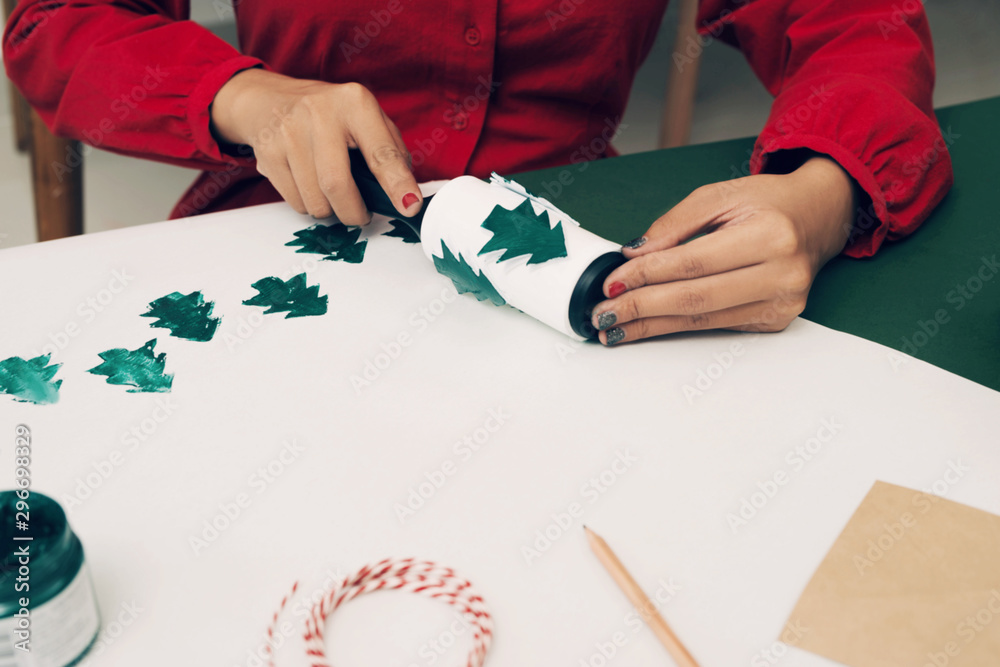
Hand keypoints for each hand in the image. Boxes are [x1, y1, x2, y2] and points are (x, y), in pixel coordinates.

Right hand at [210, 68, 420, 223]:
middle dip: (353, 213)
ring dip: (329, 210)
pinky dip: (308, 205)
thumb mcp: (365, 118)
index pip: (381, 152)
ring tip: (331, 193)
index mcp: (355, 103)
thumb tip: (405, 193)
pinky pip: (295, 201)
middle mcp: (320, 113)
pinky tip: (309, 184)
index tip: (410, 207)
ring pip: (315, 201)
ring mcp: (289, 132)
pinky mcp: (268, 152)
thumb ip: (390, 151)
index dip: (397, 184)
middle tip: (359, 215)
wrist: (268, 100)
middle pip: (337, 185)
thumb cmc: (329, 115)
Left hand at [592, 156, 856, 344]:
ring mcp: (781, 302)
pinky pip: (715, 326)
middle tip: (603, 314)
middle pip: (694, 298)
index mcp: (770, 234)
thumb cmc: (768, 202)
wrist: (818, 216)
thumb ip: (674, 224)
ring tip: (615, 328)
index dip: (646, 276)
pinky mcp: (774, 320)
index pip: (692, 262)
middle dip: (641, 308)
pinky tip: (647, 327)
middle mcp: (782, 273)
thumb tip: (633, 254)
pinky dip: (676, 327)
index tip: (611, 284)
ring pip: (702, 319)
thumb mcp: (719, 194)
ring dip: (652, 326)